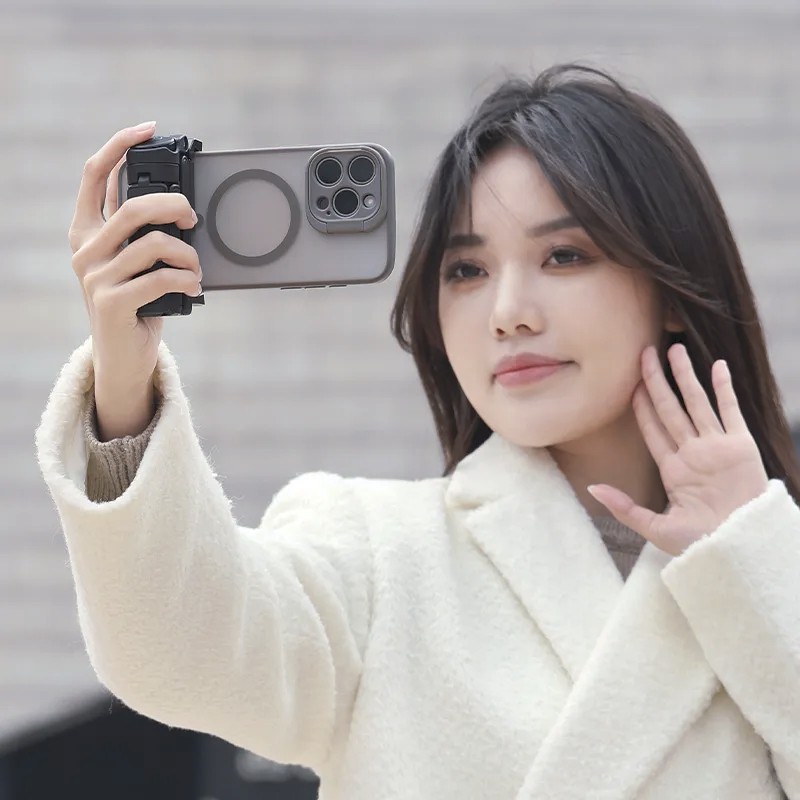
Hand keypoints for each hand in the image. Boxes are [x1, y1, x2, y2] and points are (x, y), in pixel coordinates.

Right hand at [69, 122, 201, 392]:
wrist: (124, 356)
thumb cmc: (137, 302)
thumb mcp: (134, 262)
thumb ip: (142, 231)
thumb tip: (176, 199)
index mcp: (86, 230)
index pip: (94, 175)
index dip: (119, 145)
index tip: (148, 129)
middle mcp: (84, 249)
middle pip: (133, 206)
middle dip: (174, 205)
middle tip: (194, 216)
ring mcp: (94, 276)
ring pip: (153, 243)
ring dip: (188, 254)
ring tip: (197, 268)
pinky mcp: (110, 301)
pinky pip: (160, 277)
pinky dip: (187, 279)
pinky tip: (195, 286)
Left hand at [587, 343, 769, 556]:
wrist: (739, 550)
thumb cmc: (700, 544)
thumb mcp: (655, 528)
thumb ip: (624, 507)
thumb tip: (592, 489)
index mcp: (673, 469)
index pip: (652, 428)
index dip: (640, 404)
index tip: (629, 383)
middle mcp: (693, 453)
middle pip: (670, 408)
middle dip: (657, 381)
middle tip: (644, 353)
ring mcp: (717, 447)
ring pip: (697, 403)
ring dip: (686, 376)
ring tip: (674, 350)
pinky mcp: (741, 447)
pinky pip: (730, 411)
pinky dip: (724, 388)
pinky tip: (716, 366)